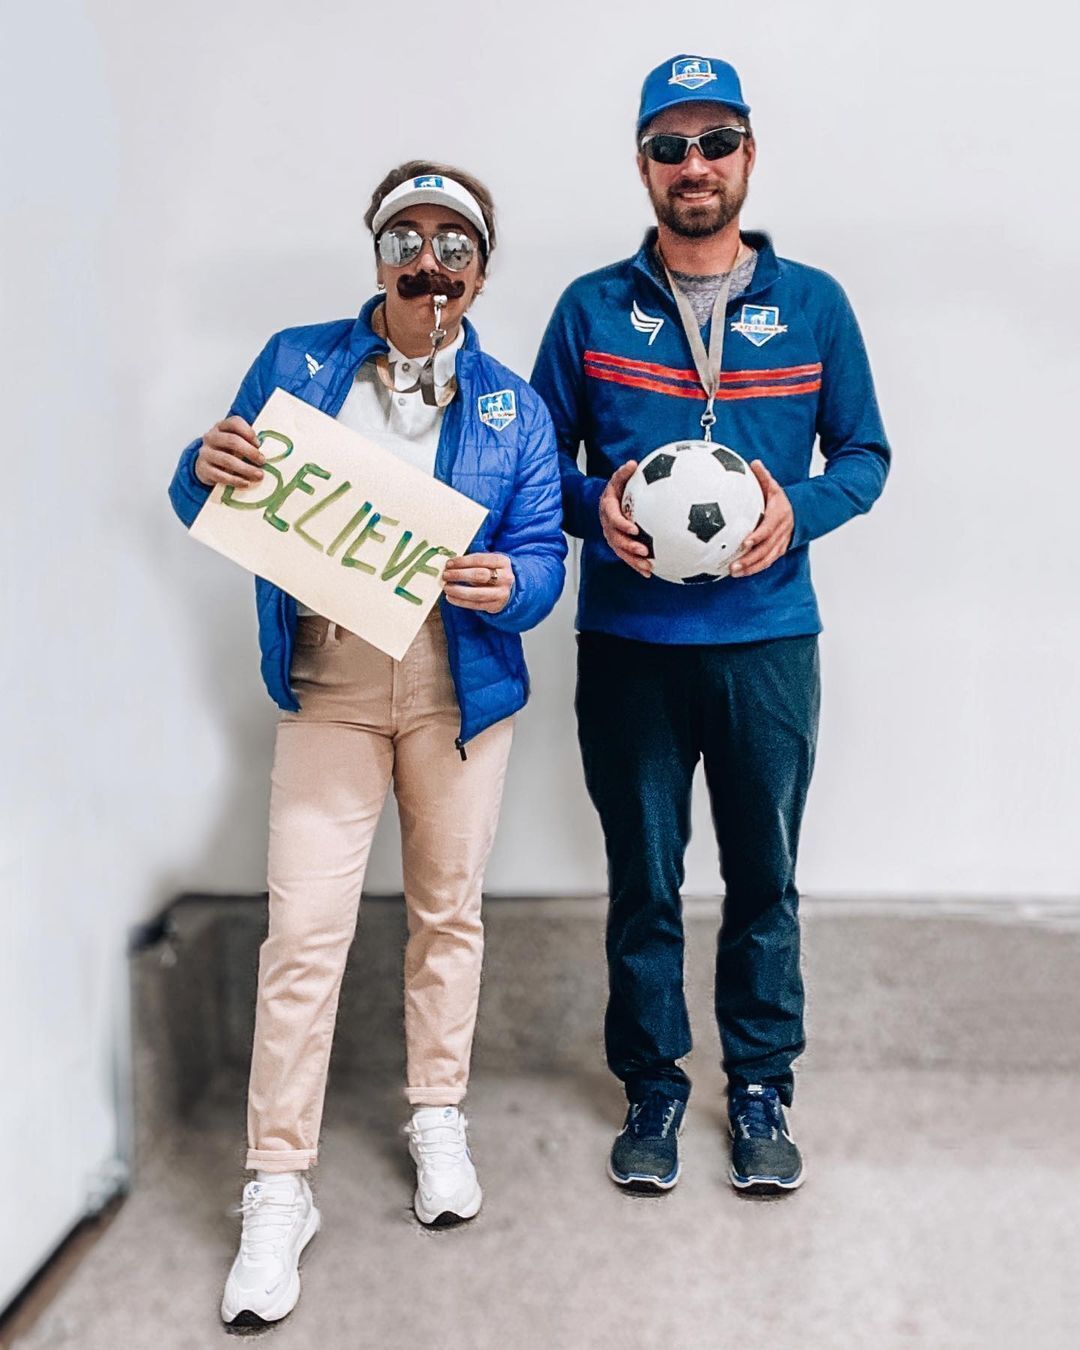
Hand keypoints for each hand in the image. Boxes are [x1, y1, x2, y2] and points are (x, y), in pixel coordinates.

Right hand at [194, 416, 265, 487]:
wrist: (205, 465)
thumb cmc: (226, 451)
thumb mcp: (235, 442)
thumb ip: (247, 442)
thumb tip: (268, 451)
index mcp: (221, 427)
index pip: (234, 423)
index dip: (248, 432)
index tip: (259, 444)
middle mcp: (211, 437)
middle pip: (232, 441)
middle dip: (250, 452)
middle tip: (262, 461)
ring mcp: (205, 453)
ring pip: (227, 460)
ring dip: (246, 468)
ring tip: (259, 475)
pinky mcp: (203, 469)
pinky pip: (220, 475)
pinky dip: (235, 480)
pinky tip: (246, 483)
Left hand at [442, 553, 513, 613]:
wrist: (508, 588)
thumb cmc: (492, 572)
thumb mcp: (488, 562)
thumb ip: (472, 562)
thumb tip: (450, 566)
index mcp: (502, 561)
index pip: (480, 559)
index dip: (463, 562)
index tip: (449, 564)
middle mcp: (505, 577)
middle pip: (479, 575)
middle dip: (459, 575)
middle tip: (445, 575)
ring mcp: (501, 593)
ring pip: (477, 593)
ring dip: (458, 590)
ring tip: (446, 587)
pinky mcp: (495, 605)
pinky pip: (476, 605)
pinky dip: (460, 601)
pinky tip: (450, 597)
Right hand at [600, 462, 651, 577]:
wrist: (607, 503)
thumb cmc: (615, 491)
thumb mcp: (617, 480)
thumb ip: (623, 473)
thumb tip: (632, 464)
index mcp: (608, 510)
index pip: (613, 518)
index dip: (622, 525)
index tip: (634, 529)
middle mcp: (608, 526)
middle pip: (616, 540)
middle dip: (629, 547)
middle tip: (644, 550)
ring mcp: (613, 538)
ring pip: (621, 552)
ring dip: (634, 561)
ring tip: (648, 567)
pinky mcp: (620, 546)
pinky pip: (627, 557)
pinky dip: (636, 565)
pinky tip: (649, 572)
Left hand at [730, 460, 793, 577]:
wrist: (798, 513)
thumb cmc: (779, 501)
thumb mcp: (774, 487)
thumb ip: (764, 477)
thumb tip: (754, 463)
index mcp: (779, 516)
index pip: (768, 529)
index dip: (758, 536)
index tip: (745, 542)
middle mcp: (781, 533)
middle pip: (766, 549)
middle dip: (750, 559)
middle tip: (734, 564)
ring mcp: (780, 544)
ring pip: (766, 559)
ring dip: (750, 568)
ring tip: (734, 572)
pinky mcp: (777, 552)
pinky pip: (766, 563)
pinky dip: (753, 570)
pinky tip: (739, 573)